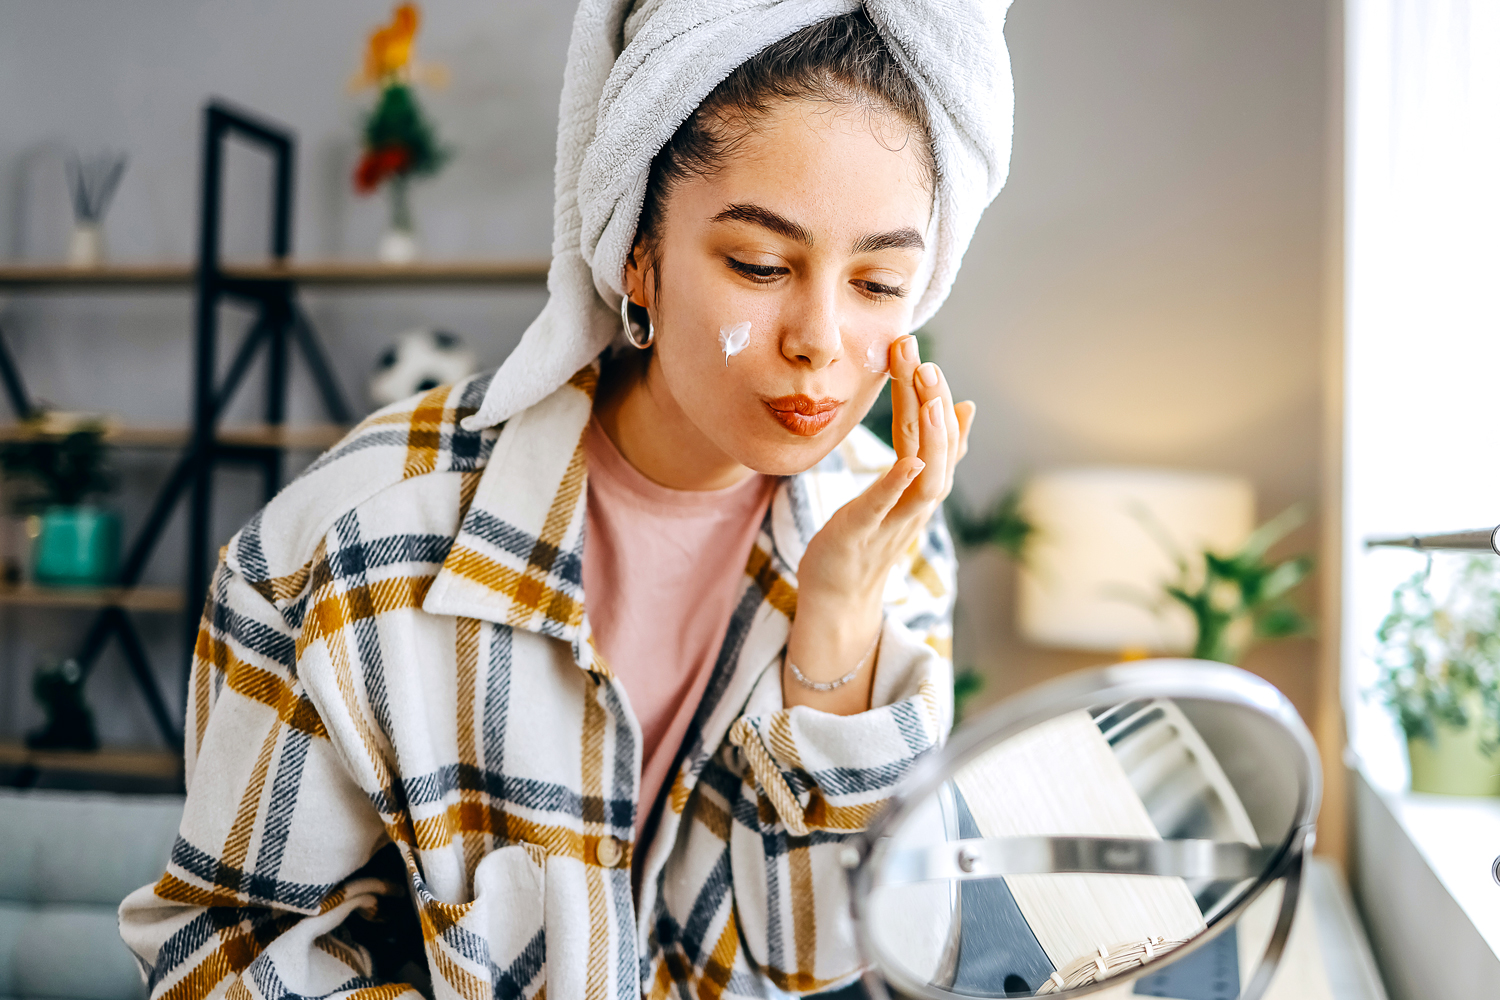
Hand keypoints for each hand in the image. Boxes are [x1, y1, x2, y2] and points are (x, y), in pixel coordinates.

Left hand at [783, 335, 975, 713]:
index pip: (935, 433)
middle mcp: (918, 503)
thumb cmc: (865, 536)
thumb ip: (930, 451)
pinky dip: (899, 483)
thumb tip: (965, 407)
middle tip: (924, 361)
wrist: (839, 596)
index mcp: (923, 486)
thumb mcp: (899, 487)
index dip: (933, 394)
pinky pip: (887, 508)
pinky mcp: (864, 535)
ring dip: (933, 434)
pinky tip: (909, 460)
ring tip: (927, 392)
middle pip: (938, 448)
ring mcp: (896, 520)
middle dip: (934, 402)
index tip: (920, 355)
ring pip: (928, 475)